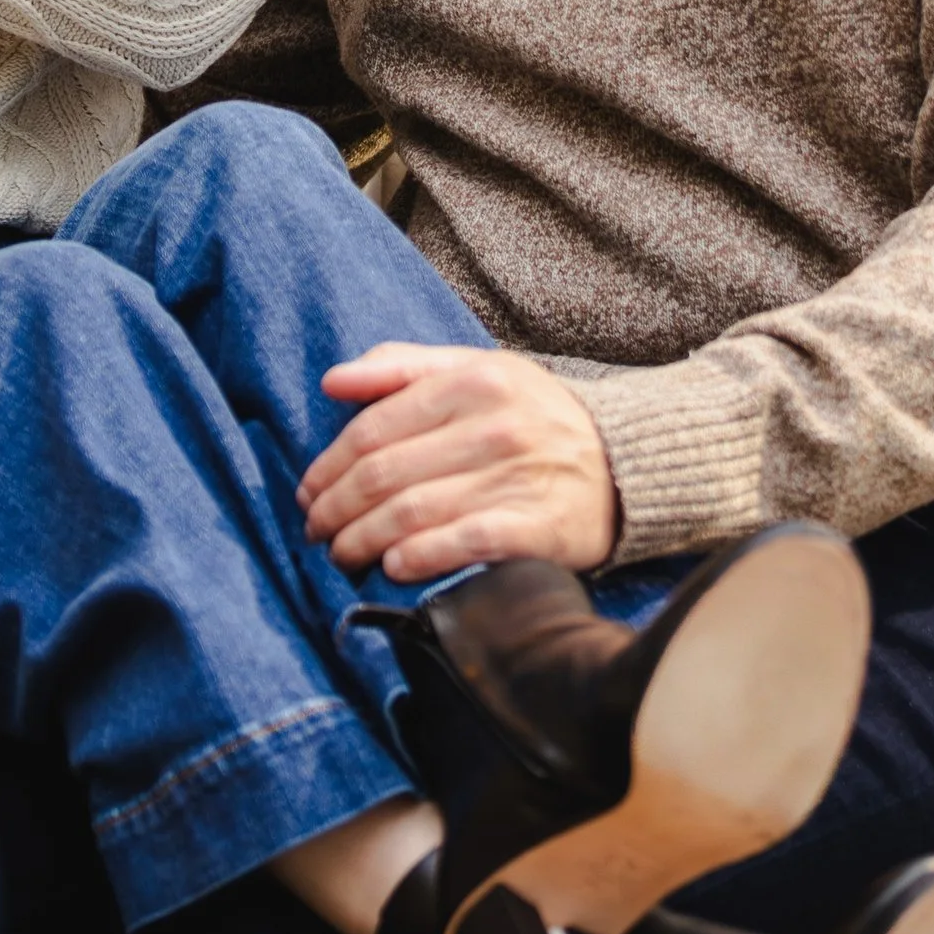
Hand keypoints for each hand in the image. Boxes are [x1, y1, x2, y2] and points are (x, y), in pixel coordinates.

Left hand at [298, 342, 618, 579]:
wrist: (625, 463)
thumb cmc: (535, 417)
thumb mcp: (478, 370)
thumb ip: (403, 367)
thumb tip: (332, 381)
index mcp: (474, 381)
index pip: (374, 427)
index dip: (328, 465)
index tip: (308, 492)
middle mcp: (494, 426)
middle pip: (385, 474)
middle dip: (335, 508)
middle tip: (316, 529)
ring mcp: (517, 478)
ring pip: (412, 513)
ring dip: (362, 539)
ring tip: (341, 555)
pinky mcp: (539, 528)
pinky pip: (463, 544)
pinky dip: (419, 557)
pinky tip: (393, 566)